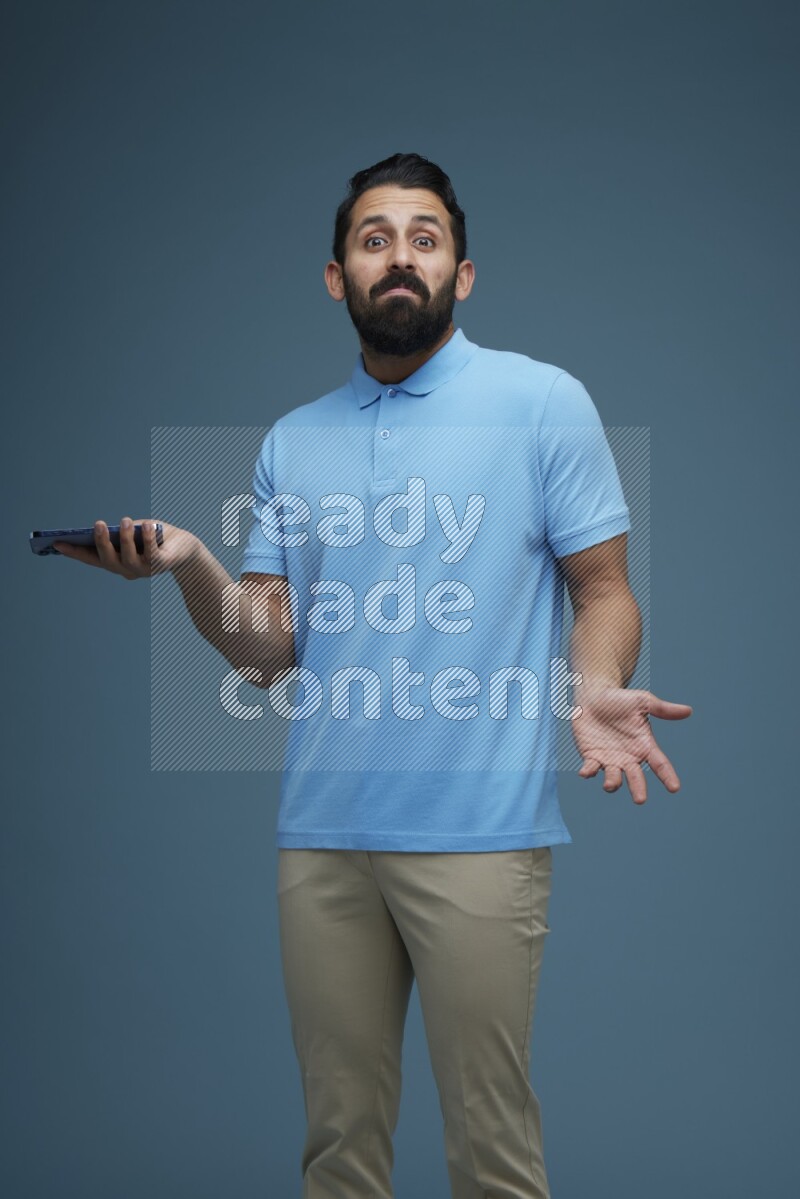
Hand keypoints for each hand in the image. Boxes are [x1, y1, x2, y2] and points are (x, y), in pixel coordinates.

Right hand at [54, 518, 196, 579]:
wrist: (186, 548)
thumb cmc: (155, 537)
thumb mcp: (134, 531)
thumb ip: (122, 532)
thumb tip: (111, 529)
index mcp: (116, 562)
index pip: (91, 558)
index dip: (74, 552)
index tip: (56, 543)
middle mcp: (127, 570)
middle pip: (108, 560)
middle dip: (102, 542)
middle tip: (98, 524)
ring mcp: (144, 570)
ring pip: (130, 558)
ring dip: (126, 539)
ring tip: (124, 521)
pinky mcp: (162, 565)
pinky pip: (153, 553)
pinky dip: (150, 538)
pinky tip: (148, 525)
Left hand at [571, 686, 691, 804]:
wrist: (593, 695)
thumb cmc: (620, 699)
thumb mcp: (643, 702)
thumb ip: (663, 709)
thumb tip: (689, 711)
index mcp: (645, 746)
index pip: (660, 764)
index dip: (667, 776)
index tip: (674, 788)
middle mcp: (629, 758)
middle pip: (636, 777)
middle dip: (638, 788)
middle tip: (640, 800)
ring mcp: (610, 759)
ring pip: (613, 777)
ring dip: (612, 782)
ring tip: (611, 785)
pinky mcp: (591, 757)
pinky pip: (590, 768)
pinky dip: (588, 772)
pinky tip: (585, 772)